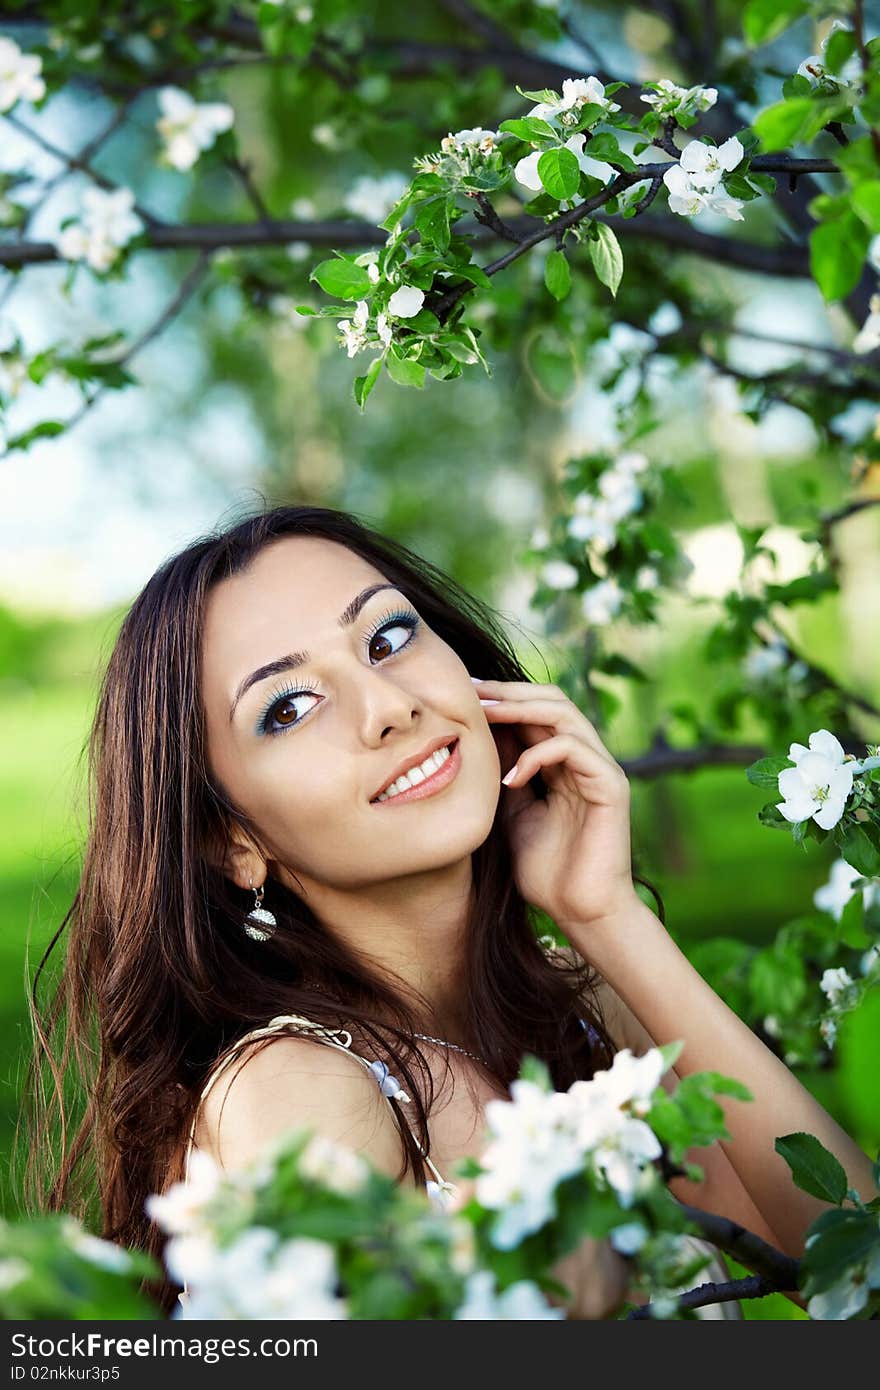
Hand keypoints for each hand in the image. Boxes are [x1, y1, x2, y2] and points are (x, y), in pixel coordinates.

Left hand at [473, 678, 638, 930]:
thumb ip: (501, 777)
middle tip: (470, 692)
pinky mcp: (611, 786)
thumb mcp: (509, 815)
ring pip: (564, 713)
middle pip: (551, 699)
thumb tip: (473, 740)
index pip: (535, 712)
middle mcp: (585, 759)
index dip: (501, 699)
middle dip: (508, 692)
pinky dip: (537, 754)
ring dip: (520, 709)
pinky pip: (573, 748)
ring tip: (483, 716)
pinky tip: (509, 778)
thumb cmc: (545, 872)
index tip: (460, 695)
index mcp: (563, 764)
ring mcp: (601, 769)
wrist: (579, 912)